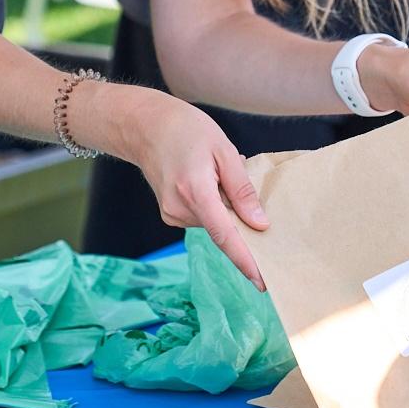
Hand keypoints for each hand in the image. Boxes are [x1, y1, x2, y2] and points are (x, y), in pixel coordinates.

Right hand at [122, 89, 269, 288]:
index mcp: (196, 191)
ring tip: (215, 173)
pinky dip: (212, 206)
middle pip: (223, 229)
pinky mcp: (169, 215)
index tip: (263, 281)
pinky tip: (205, 181)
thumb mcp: (224, 150)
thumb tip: (259, 224)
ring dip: (224, 208)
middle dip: (239, 217)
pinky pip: (202, 218)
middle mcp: (180, 209)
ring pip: (213, 223)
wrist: (145, 126)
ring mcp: (172, 214)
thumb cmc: (187, 130)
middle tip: (236, 181)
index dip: (246, 260)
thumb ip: (242, 190)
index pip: (225, 236)